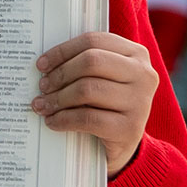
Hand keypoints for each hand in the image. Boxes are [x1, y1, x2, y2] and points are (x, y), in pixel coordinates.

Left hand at [32, 31, 158, 177]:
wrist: (125, 144)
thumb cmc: (108, 104)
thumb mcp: (105, 77)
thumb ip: (85, 64)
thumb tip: (46, 64)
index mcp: (136, 54)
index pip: (93, 41)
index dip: (63, 51)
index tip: (42, 64)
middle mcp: (143, 75)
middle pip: (91, 62)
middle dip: (60, 74)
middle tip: (43, 86)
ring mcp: (139, 102)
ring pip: (87, 89)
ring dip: (58, 98)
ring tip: (43, 105)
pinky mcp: (130, 128)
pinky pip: (88, 118)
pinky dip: (64, 120)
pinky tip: (53, 122)